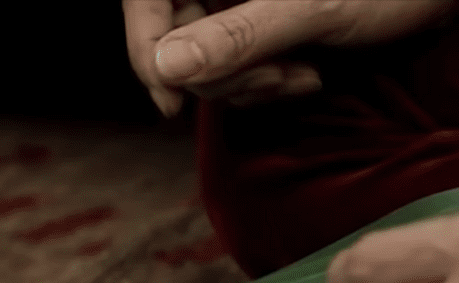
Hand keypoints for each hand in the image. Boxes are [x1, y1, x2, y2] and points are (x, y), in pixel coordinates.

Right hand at [124, 0, 458, 115]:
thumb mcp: (313, 8)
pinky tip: (303, 77)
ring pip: (204, 62)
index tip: (169, 98)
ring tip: (302, 76)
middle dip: (221, 75)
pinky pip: (232, 72)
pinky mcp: (254, 30)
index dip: (146, 47)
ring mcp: (236, 3)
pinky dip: (263, 87)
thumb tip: (169, 65)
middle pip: (175, 38)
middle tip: (276, 78)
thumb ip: (239, 33)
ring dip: (249, 86)